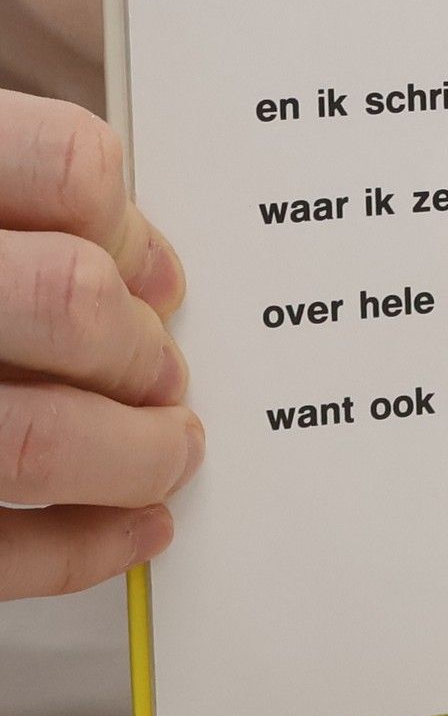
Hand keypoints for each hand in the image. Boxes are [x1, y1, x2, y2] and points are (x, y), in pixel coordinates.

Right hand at [0, 88, 199, 598]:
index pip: (62, 166)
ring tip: (162, 452)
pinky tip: (128, 530)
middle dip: (140, 352)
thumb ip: (0, 206)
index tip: (150, 276)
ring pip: (36, 439)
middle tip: (161, 378)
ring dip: (135, 454)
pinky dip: (80, 549)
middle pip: (66, 302)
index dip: (128, 227)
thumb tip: (143, 272)